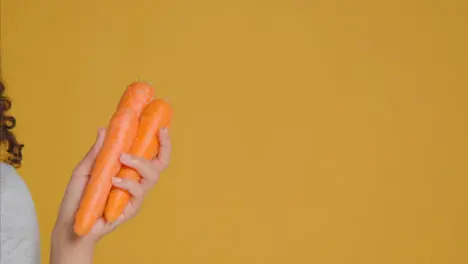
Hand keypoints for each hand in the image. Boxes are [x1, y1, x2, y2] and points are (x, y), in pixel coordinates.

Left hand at [50, 127, 170, 263]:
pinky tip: (114, 180)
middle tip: (158, 133)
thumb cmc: (78, 198)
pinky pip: (137, 193)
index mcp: (128, 169)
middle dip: (164, 146)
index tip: (161, 126)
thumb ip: (96, 152)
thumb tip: (103, 129)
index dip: (160, 141)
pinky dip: (127, 183)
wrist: (71, 224)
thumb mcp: (84, 170)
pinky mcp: (132, 208)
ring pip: (152, 176)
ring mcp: (135, 195)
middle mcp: (136, 180)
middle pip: (160, 163)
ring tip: (123, 158)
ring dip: (140, 163)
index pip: (150, 153)